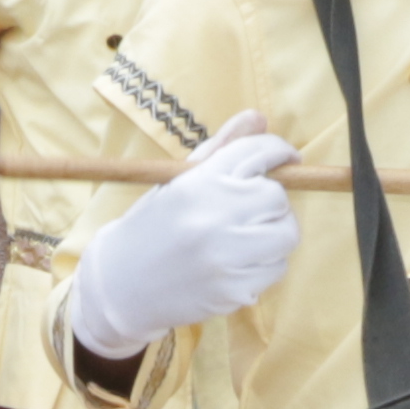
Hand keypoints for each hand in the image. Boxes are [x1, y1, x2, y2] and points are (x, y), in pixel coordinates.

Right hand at [67, 112, 299, 357]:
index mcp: (198, 183)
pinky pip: (276, 270)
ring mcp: (225, 257)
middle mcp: (213, 217)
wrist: (122, 283)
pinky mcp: (233, 290)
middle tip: (253, 209)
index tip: (287, 158)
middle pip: (277, 197)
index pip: (256, 153)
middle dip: (272, 201)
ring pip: (285, 235)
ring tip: (247, 237)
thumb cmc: (154, 226)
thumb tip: (259, 118)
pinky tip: (237, 264)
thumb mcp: (179, 180)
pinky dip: (265, 265)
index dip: (279, 152)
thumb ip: (221, 147)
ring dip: (274, 233)